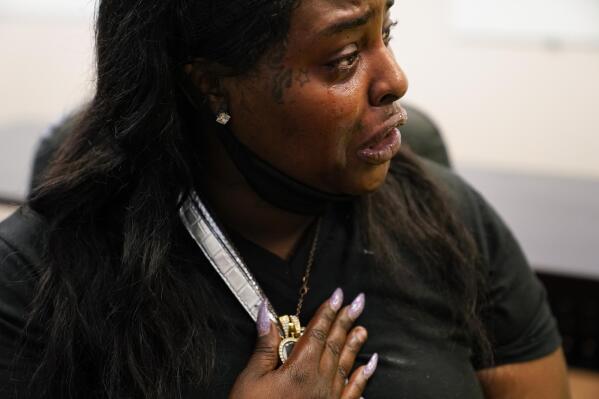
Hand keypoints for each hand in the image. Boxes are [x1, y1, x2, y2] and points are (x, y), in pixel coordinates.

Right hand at [228, 289, 376, 398]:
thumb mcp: (251, 378)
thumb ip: (265, 346)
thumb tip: (268, 314)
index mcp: (299, 369)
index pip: (317, 332)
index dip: (327, 312)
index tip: (337, 295)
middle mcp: (319, 381)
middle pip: (334, 343)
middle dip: (346, 320)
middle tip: (358, 302)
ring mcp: (329, 398)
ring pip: (346, 364)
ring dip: (355, 343)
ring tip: (363, 327)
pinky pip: (353, 391)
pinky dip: (364, 377)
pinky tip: (371, 365)